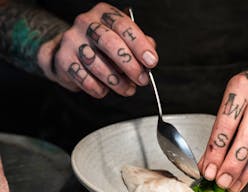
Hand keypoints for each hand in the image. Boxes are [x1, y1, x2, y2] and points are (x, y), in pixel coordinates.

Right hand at [38, 3, 157, 97]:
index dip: (140, 45)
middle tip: (141, 79)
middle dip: (129, 65)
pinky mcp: (63, 59)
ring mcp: (72, 40)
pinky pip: (83, 78)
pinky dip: (98, 88)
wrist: (69, 50)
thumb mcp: (123, 37)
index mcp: (105, 13)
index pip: (123, 26)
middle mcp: (86, 23)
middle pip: (109, 43)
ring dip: (116, 81)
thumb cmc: (103, 44)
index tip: (151, 61)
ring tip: (127, 89)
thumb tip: (150, 56)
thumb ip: (139, 44)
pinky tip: (105, 89)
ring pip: (97, 64)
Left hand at [198, 61, 247, 191]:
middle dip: (232, 165)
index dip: (216, 151)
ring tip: (234, 184)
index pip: (225, 124)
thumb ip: (220, 128)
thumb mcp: (232, 98)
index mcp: (241, 87)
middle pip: (246, 138)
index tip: (208, 169)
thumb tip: (208, 160)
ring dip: (246, 171)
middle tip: (222, 182)